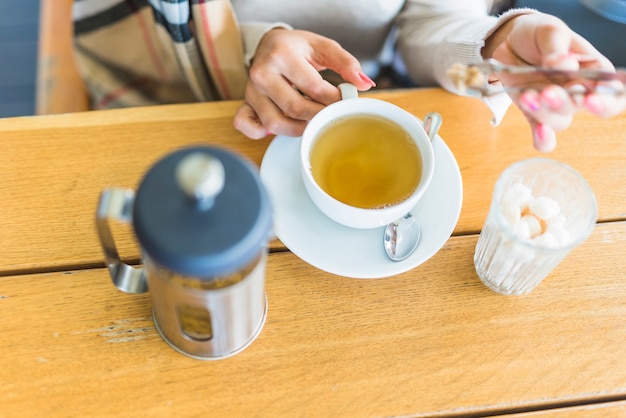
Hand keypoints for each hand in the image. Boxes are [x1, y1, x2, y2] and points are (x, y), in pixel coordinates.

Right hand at [233, 29, 375, 138]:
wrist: (269, 44)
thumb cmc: (298, 48)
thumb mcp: (324, 47)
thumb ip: (346, 64)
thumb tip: (364, 84)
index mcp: (281, 54)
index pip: (314, 87)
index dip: (334, 100)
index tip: (345, 102)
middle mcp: (262, 73)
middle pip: (295, 108)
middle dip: (319, 116)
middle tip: (331, 115)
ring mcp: (250, 91)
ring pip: (275, 123)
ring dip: (298, 129)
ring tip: (312, 121)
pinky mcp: (244, 104)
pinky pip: (246, 125)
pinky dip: (261, 133)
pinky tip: (282, 126)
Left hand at [484, 13, 624, 151]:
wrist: (508, 42)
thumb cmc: (538, 35)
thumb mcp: (549, 31)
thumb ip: (557, 47)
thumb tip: (564, 64)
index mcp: (593, 70)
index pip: (612, 91)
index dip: (607, 100)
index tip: (591, 99)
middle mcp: (578, 91)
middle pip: (580, 107)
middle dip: (564, 103)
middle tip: (548, 93)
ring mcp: (555, 105)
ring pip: (560, 121)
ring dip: (544, 113)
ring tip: (527, 96)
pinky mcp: (534, 114)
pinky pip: (543, 136)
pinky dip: (543, 139)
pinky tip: (540, 134)